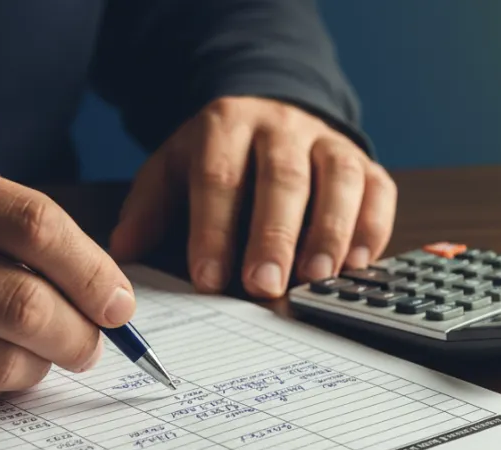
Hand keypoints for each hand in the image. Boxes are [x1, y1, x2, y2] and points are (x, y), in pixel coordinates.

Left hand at [109, 96, 396, 297]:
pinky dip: (371, 230)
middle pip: (283, 178)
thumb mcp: (175, 169)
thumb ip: (150, 208)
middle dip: (275, 235)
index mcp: (226, 126)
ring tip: (318, 278)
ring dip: (331, 232)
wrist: (275, 113)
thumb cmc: (220, 157)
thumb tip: (123, 254)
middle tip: (265, 285)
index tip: (209, 279)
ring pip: (339, 180)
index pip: (219, 177)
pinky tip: (356, 265)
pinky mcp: (366, 164)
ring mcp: (329, 143)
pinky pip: (378, 191)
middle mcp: (283, 128)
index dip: (214, 229)